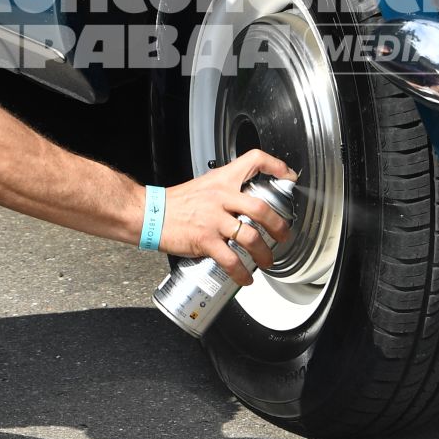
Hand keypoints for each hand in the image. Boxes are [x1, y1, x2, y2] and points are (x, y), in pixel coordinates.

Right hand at [159, 150, 296, 285]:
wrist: (149, 214)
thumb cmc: (175, 203)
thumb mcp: (204, 186)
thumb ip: (226, 191)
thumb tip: (246, 202)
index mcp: (222, 180)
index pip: (253, 160)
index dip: (275, 166)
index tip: (289, 177)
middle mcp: (221, 197)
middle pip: (261, 208)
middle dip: (279, 226)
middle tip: (284, 236)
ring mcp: (213, 220)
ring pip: (250, 237)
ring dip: (264, 253)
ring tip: (267, 261)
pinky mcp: (205, 240)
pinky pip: (230, 260)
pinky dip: (241, 273)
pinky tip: (245, 278)